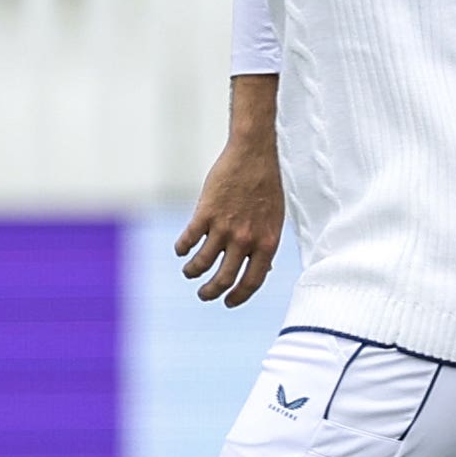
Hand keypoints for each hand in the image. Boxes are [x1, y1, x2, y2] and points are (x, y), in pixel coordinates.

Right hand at [177, 122, 283, 306]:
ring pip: (202, 263)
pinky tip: (181, 250)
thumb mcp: (275, 219)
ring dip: (193, 272)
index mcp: (267, 243)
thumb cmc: (266, 186)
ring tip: (189, 272)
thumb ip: (266, 245)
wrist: (253, 154)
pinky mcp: (205, 213)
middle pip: (224, 278)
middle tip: (204, 294)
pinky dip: (182, 249)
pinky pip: (188, 240)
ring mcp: (224, 227)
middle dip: (211, 292)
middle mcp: (245, 239)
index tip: (228, 301)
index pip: (252, 282)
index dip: (238, 297)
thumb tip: (264, 271)